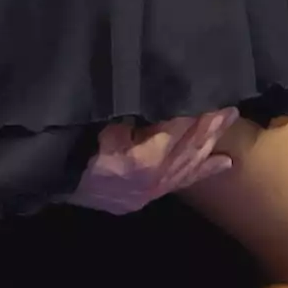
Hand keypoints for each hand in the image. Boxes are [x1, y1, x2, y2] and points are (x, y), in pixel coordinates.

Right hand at [68, 112, 237, 215]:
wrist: (57, 183)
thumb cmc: (77, 152)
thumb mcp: (102, 126)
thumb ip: (131, 115)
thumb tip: (155, 99)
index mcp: (144, 158)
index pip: (177, 129)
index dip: (193, 112)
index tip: (206, 92)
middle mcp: (156, 175)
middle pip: (190, 146)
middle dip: (211, 125)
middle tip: (231, 106)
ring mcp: (155, 188)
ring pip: (191, 163)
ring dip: (211, 142)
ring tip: (230, 120)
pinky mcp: (149, 195)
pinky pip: (182, 181)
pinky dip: (204, 171)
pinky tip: (225, 163)